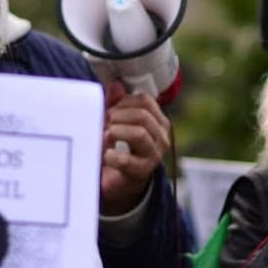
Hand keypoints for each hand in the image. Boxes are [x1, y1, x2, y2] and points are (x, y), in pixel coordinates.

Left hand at [100, 92, 171, 215]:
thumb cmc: (120, 148)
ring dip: (116, 132)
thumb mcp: (117, 122)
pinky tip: (106, 155)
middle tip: (106, 125)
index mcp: (158, 122)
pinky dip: (110, 155)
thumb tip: (116, 85)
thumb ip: (116, 104)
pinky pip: (125, 160)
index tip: (111, 110)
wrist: (120, 182)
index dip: (124, 101)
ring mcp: (154, 155)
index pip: (146, 101)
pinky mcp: (142, 171)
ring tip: (106, 137)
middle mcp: (161, 137)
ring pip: (139, 134)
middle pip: (142, 116)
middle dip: (118, 117)